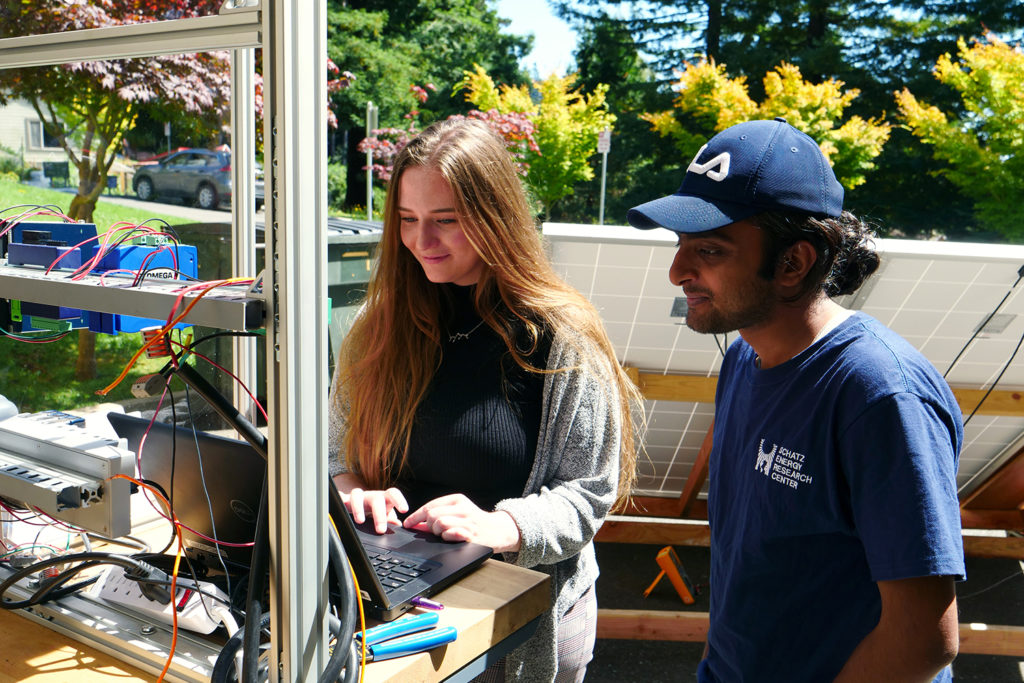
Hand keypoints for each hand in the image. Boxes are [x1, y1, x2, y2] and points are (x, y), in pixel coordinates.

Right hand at [343, 486, 408, 533]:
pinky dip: (339, 500)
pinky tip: (338, 503)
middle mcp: (371, 496)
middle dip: (379, 515)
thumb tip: (400, 525)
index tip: (404, 510)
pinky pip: (341, 498)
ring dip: (358, 508)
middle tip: (381, 530)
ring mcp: (359, 497)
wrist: (361, 503)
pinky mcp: (346, 500)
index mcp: (384, 498)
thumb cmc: (376, 508)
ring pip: (357, 495)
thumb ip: (392, 519)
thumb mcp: (386, 513)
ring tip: (360, 521)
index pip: (393, 494)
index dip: (399, 500)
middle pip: (376, 499)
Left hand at [402, 494, 520, 552]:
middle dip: (429, 526)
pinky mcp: (471, 534)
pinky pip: (450, 535)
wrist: (498, 530)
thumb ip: (438, 515)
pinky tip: (452, 538)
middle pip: (432, 515)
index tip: (408, 524)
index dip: (416, 516)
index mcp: (458, 499)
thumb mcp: (458, 512)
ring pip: (439, 524)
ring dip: (438, 533)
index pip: (430, 506)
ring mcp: (468, 521)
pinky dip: (447, 538)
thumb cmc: (474, 522)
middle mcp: (463, 508)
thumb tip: (416, 524)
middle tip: (435, 532)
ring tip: (445, 535)